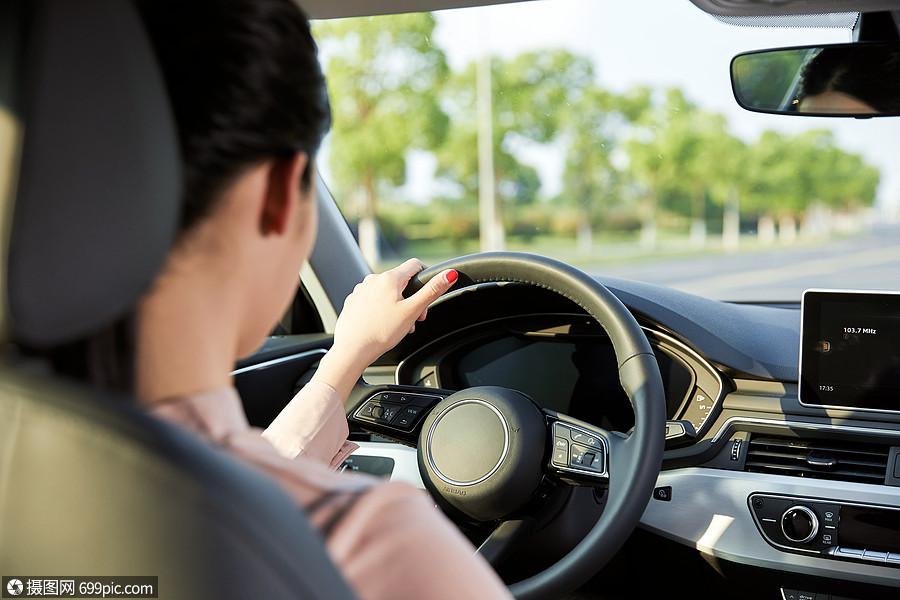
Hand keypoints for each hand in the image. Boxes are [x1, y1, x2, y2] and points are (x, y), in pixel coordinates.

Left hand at [312, 259, 457, 399]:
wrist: (352, 349)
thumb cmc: (381, 332)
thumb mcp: (412, 311)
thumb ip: (432, 291)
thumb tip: (449, 273)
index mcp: (389, 278)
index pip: (415, 265)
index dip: (426, 275)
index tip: (430, 290)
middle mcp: (373, 280)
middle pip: (401, 282)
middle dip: (412, 298)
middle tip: (416, 319)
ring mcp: (361, 290)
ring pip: (387, 292)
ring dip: (398, 305)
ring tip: (399, 326)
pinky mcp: (353, 302)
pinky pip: (373, 300)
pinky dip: (382, 310)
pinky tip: (383, 325)